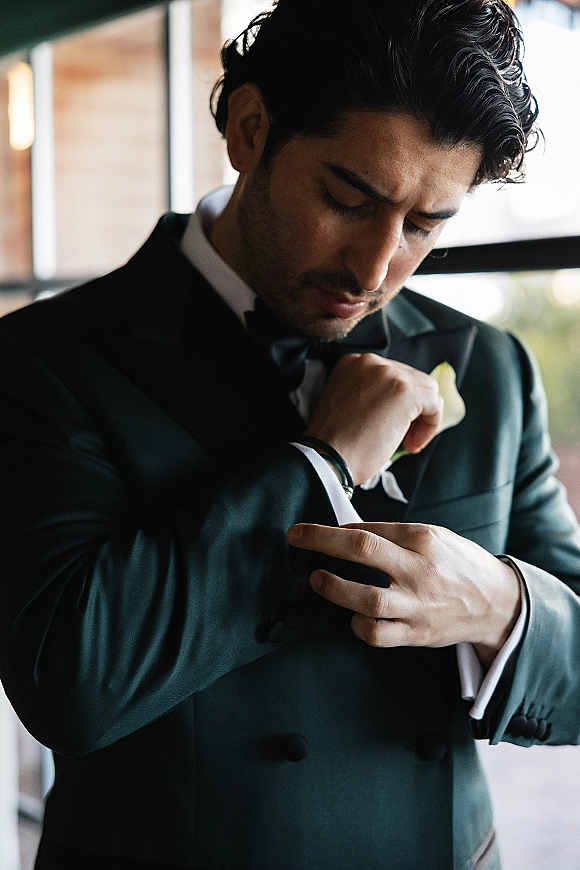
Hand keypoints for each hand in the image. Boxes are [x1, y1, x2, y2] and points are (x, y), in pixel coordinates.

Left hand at [287, 521, 520, 666]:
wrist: (497, 603)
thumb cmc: (459, 563)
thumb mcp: (433, 536)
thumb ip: (394, 534)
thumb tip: (347, 532)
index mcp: (424, 540)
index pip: (369, 529)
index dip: (333, 530)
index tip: (309, 531)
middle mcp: (420, 571)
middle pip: (363, 552)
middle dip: (323, 543)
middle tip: (297, 538)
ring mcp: (417, 606)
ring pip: (367, 600)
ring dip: (334, 589)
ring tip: (317, 579)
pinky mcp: (417, 635)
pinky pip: (378, 635)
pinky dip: (359, 626)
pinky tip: (352, 616)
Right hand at [304, 354, 442, 484]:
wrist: (326, 458)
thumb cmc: (334, 443)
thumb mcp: (346, 405)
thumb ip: (370, 394)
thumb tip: (401, 404)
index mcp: (352, 363)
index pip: (392, 375)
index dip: (397, 404)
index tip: (389, 426)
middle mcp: (370, 362)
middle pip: (412, 380)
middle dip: (412, 410)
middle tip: (402, 438)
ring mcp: (388, 374)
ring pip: (427, 390)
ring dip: (423, 418)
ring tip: (407, 442)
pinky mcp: (405, 392)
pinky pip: (435, 404)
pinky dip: (430, 426)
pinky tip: (412, 445)